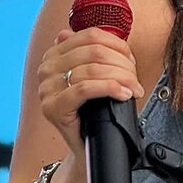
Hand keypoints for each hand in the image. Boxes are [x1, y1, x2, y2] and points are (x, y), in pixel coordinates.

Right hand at [37, 27, 144, 157]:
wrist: (87, 147)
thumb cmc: (95, 111)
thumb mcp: (97, 77)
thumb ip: (99, 54)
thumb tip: (113, 36)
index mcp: (55, 54)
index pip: (91, 36)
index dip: (118, 46)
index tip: (132, 61)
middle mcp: (46, 68)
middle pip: (94, 51)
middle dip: (122, 64)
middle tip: (135, 80)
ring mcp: (46, 88)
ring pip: (92, 69)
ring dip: (121, 77)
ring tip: (134, 89)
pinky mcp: (52, 108)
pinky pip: (84, 89)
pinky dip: (109, 88)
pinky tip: (123, 95)